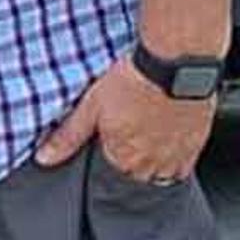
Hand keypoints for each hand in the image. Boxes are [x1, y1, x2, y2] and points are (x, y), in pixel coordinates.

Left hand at [36, 56, 216, 184]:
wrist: (175, 62)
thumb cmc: (134, 79)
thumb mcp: (91, 105)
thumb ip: (68, 136)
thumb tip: (44, 157)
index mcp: (122, 158)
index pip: (111, 178)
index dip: (108, 160)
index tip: (111, 144)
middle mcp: (150, 164)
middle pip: (137, 178)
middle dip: (131, 163)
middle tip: (130, 136)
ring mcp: (175, 157)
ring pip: (161, 175)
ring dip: (154, 163)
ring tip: (149, 138)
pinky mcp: (195, 145)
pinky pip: (183, 166)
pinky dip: (175, 158)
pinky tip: (168, 139)